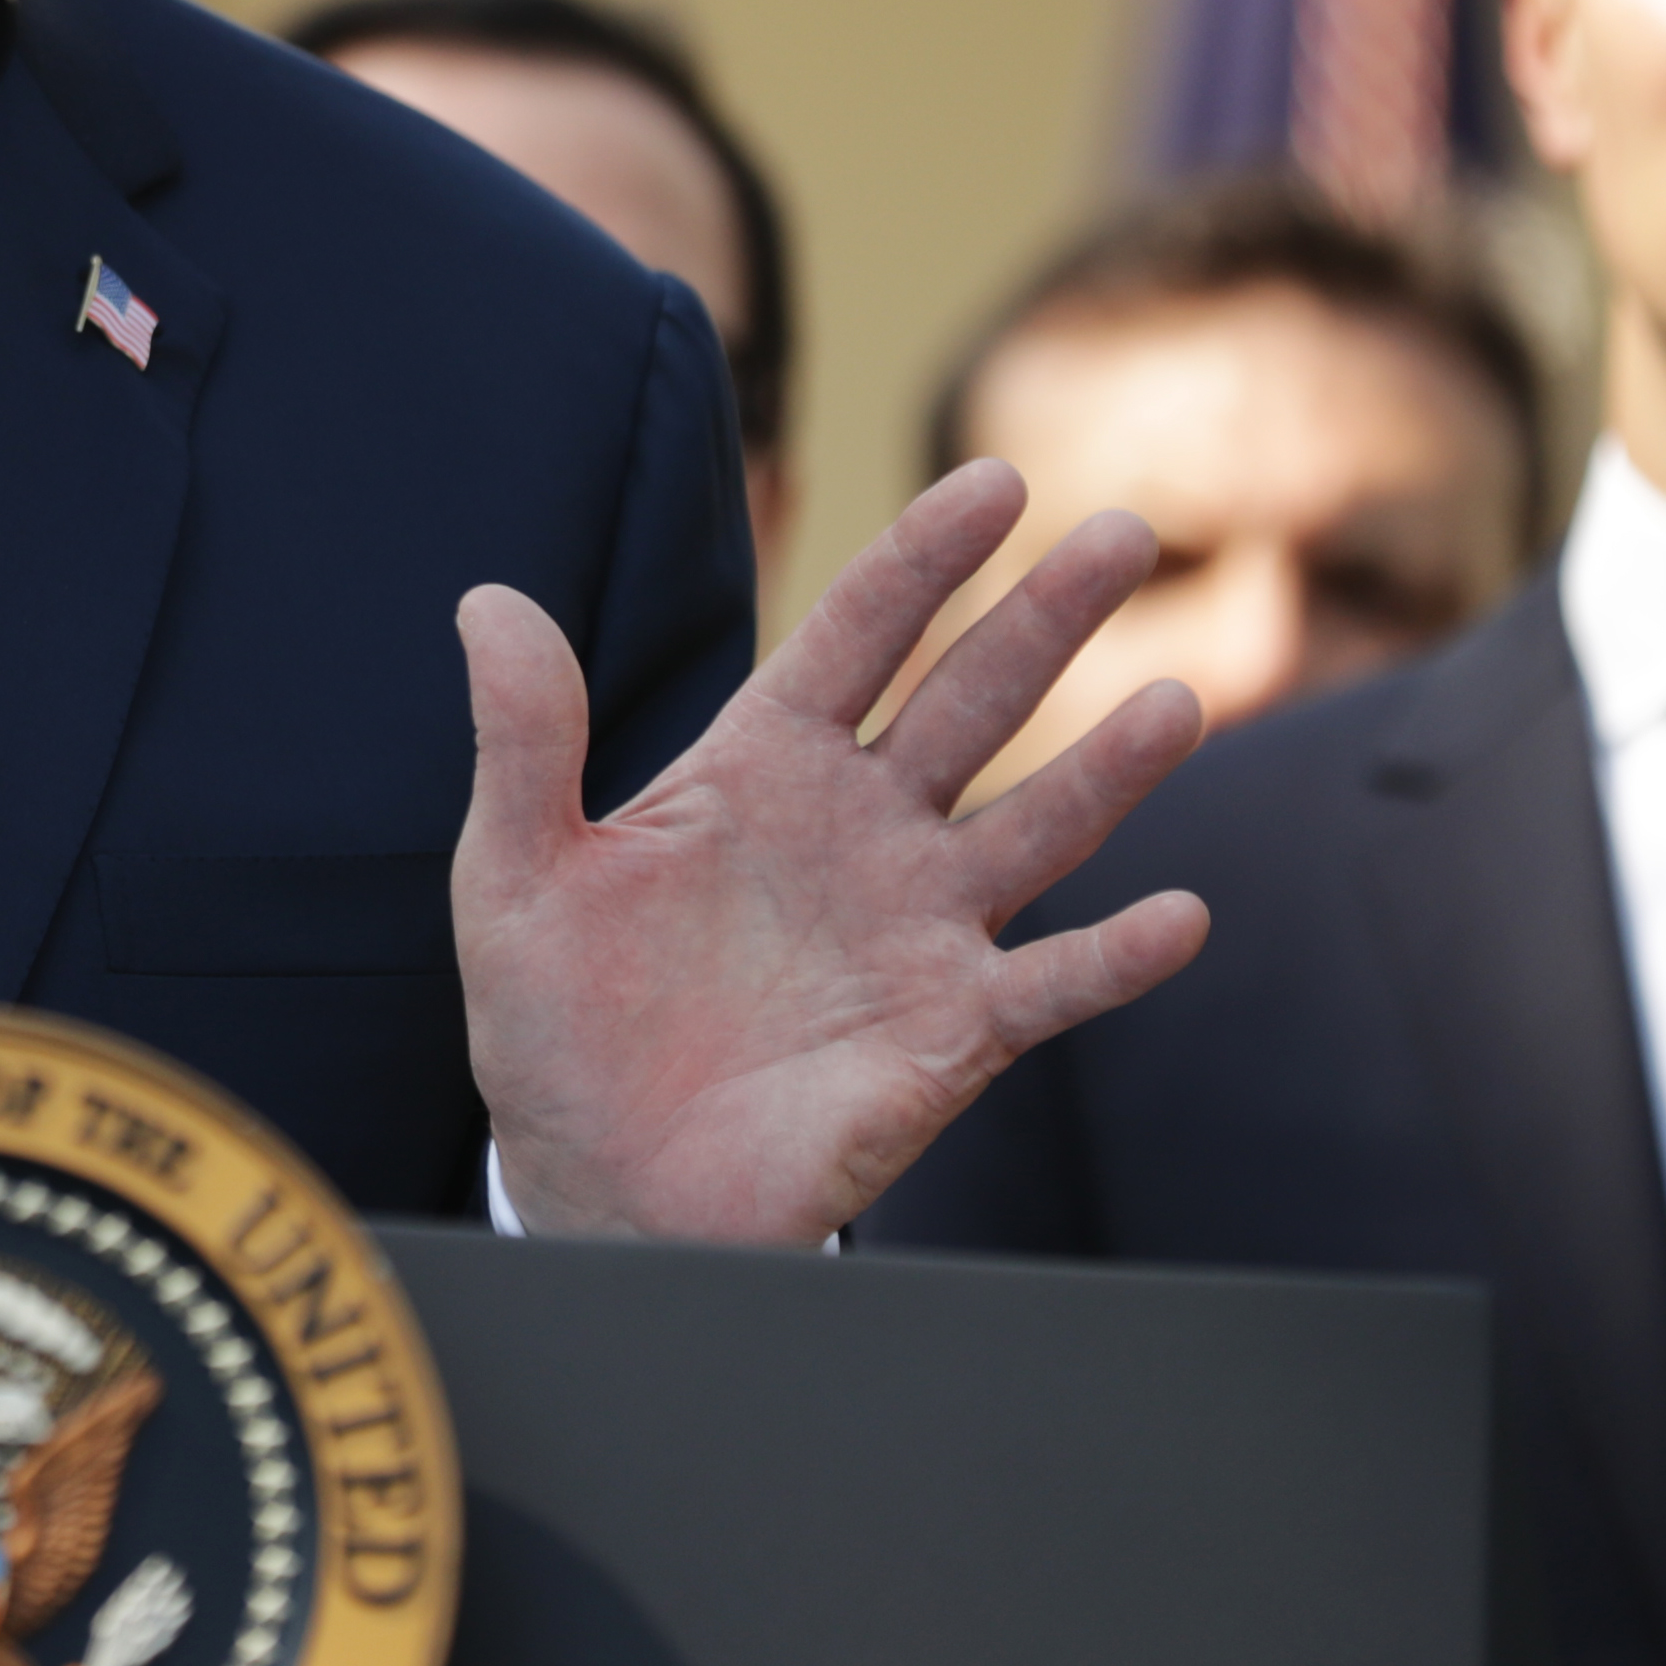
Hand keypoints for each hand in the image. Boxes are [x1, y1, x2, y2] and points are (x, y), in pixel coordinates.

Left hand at [456, 461, 1208, 1244]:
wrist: (598, 1182)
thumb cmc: (556, 1022)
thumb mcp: (515, 875)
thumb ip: (524, 741)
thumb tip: (485, 600)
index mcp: (762, 768)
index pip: (858, 635)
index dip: (925, 558)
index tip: (996, 482)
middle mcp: (859, 829)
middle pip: (969, 702)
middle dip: (1043, 619)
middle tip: (1122, 534)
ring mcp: (918, 927)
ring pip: (1036, 826)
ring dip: (1108, 768)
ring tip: (1176, 700)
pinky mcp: (952, 1032)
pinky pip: (1052, 984)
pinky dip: (1117, 956)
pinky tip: (1179, 916)